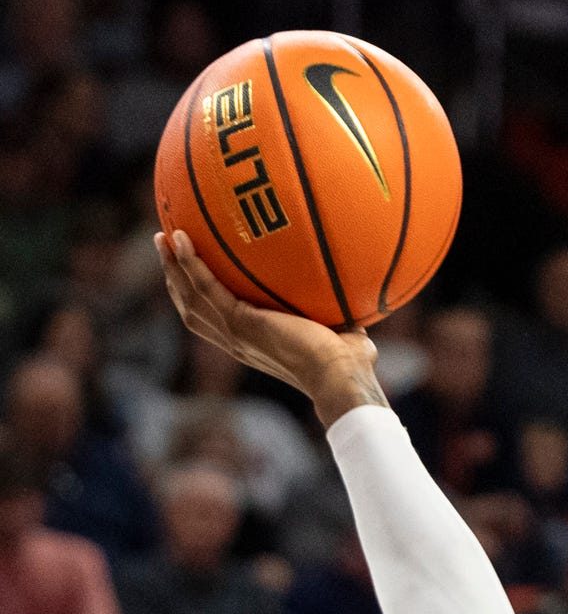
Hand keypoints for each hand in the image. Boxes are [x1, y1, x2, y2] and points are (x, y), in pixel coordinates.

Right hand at [156, 231, 377, 419]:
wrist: (341, 376)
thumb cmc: (349, 364)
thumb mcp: (342, 335)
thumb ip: (341, 322)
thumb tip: (360, 312)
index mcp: (251, 343)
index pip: (213, 318)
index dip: (197, 295)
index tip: (190, 271)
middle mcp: (235, 340)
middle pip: (190, 306)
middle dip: (175, 276)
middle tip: (164, 247)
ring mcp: (234, 333)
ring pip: (190, 295)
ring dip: (173, 266)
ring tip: (162, 237)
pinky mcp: (240, 322)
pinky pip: (206, 287)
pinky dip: (191, 263)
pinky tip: (181, 238)